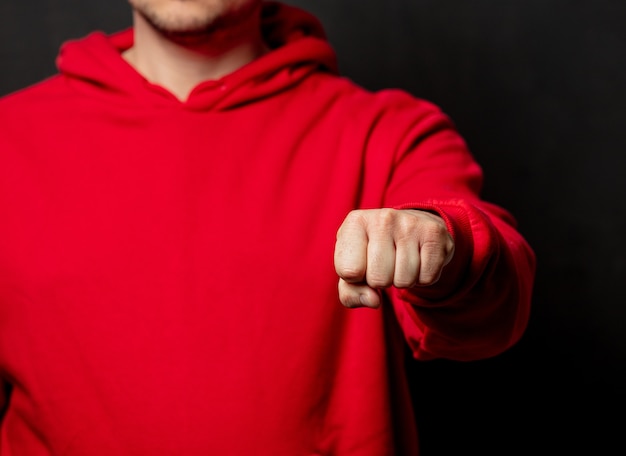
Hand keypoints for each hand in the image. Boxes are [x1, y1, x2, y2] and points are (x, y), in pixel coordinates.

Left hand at [334, 209, 454, 307]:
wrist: (411, 227)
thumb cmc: (373, 252)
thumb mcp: (352, 269)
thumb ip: (350, 293)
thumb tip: (373, 301)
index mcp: (355, 223)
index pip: (349, 272)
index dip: (357, 278)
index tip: (363, 264)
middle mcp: (382, 218)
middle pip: (378, 279)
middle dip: (382, 281)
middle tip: (386, 264)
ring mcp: (410, 223)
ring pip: (404, 280)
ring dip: (403, 280)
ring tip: (401, 261)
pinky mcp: (434, 233)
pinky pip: (427, 277)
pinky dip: (422, 278)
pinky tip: (418, 260)